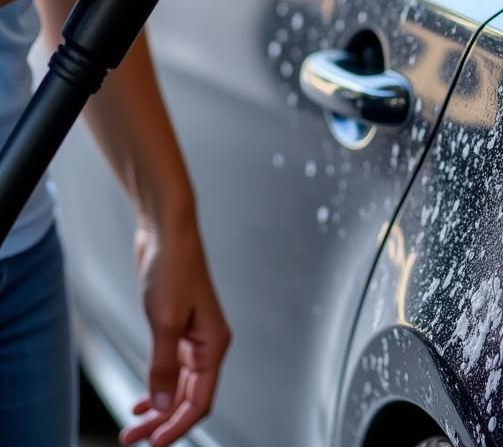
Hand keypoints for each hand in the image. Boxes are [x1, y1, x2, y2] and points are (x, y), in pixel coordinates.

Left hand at [120, 219, 231, 446]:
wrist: (167, 234)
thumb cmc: (172, 270)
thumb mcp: (164, 323)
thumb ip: (164, 368)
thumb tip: (163, 408)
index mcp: (214, 343)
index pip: (201, 399)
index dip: (178, 426)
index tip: (153, 444)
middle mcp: (208, 343)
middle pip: (190, 397)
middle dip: (163, 422)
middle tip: (132, 439)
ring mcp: (193, 337)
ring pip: (179, 386)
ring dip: (158, 408)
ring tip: (131, 426)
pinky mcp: (178, 329)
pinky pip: (171, 369)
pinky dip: (157, 387)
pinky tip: (141, 400)